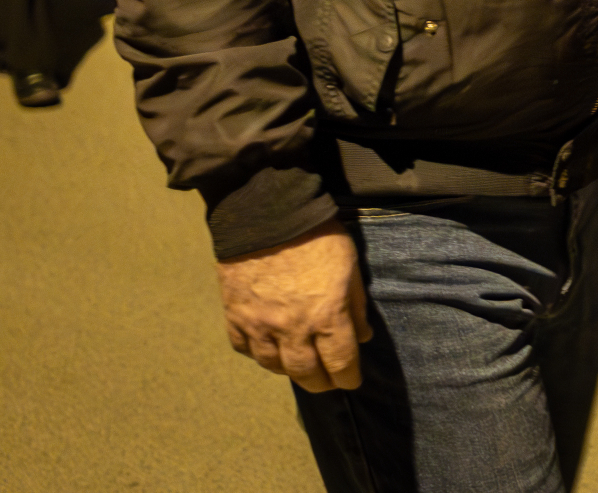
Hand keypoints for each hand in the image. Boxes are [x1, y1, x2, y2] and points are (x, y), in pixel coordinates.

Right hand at [215, 220, 370, 392]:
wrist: (266, 214)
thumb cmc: (317, 235)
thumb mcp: (350, 266)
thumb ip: (356, 305)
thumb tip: (362, 336)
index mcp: (326, 315)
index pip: (340, 363)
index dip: (348, 378)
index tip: (351, 381)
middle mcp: (292, 328)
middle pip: (306, 373)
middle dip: (320, 383)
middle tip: (327, 382)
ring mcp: (260, 325)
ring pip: (274, 366)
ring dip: (289, 370)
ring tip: (299, 366)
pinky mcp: (235, 317)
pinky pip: (245, 349)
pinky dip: (258, 354)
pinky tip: (267, 348)